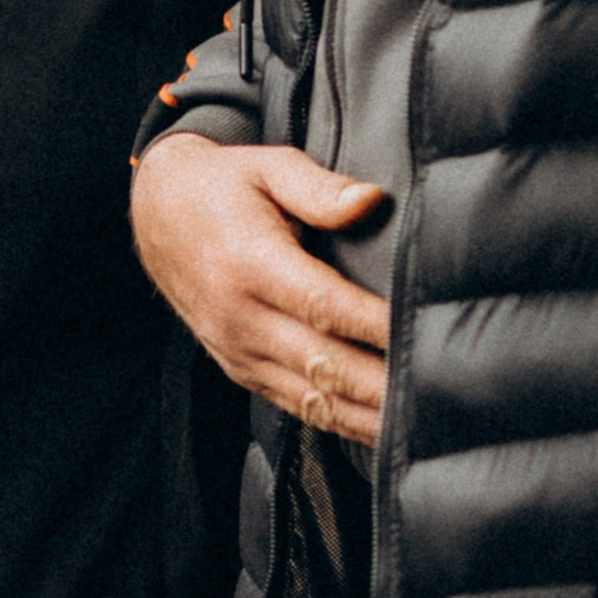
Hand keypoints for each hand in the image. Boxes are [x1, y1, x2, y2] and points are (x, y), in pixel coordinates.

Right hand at [131, 131, 390, 444]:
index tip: (420, 334)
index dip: (375, 325)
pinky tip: (379, 430)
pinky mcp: (238, 369)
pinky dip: (339, 421)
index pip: (324, 305)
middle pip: (324, 363)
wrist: (158, 216)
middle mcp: (239, 316)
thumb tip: (370, 201)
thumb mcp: (268, 167)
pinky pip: (295, 405)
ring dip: (366, 416)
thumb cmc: (224, 186)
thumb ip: (320, 187)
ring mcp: (236, 350)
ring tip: (420, 424)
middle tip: (439, 393)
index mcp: (249, 263)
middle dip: (382, 385)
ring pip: (312, 397)